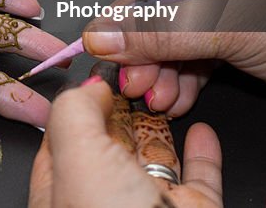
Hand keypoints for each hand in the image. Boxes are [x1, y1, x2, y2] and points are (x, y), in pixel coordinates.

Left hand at [30, 68, 221, 207]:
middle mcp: (104, 200)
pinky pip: (200, 178)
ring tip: (165, 90)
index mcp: (61, 190)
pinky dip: (203, 152)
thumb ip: (74, 112)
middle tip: (136, 72)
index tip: (99, 71)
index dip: (80, 102)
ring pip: (155, 157)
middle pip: (111, 142)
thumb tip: (88, 86)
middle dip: (121, 108)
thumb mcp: (76, 155)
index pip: (64, 136)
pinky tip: (202, 129)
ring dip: (160, 123)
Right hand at [83, 0, 265, 113]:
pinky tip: (173, 94)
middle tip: (131, 76)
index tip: (110, 40)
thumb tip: (102, 36)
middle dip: (150, 40)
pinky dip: (184, 66)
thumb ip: (163, 31)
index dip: (136, 4)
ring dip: (163, 60)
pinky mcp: (240, 14)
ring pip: (180, 18)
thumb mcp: (232, 27)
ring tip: (153, 94)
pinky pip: (197, 35)